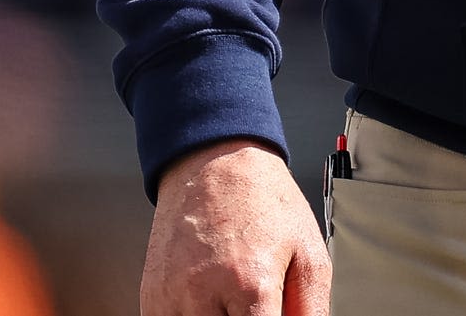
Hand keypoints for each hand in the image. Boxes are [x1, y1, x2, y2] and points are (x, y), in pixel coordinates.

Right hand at [143, 139, 331, 315]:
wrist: (215, 164)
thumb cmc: (262, 202)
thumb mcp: (309, 252)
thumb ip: (312, 309)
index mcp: (251, 286)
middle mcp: (205, 294)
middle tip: (253, 304)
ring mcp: (173, 298)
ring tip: (231, 300)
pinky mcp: (152, 298)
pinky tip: (209, 300)